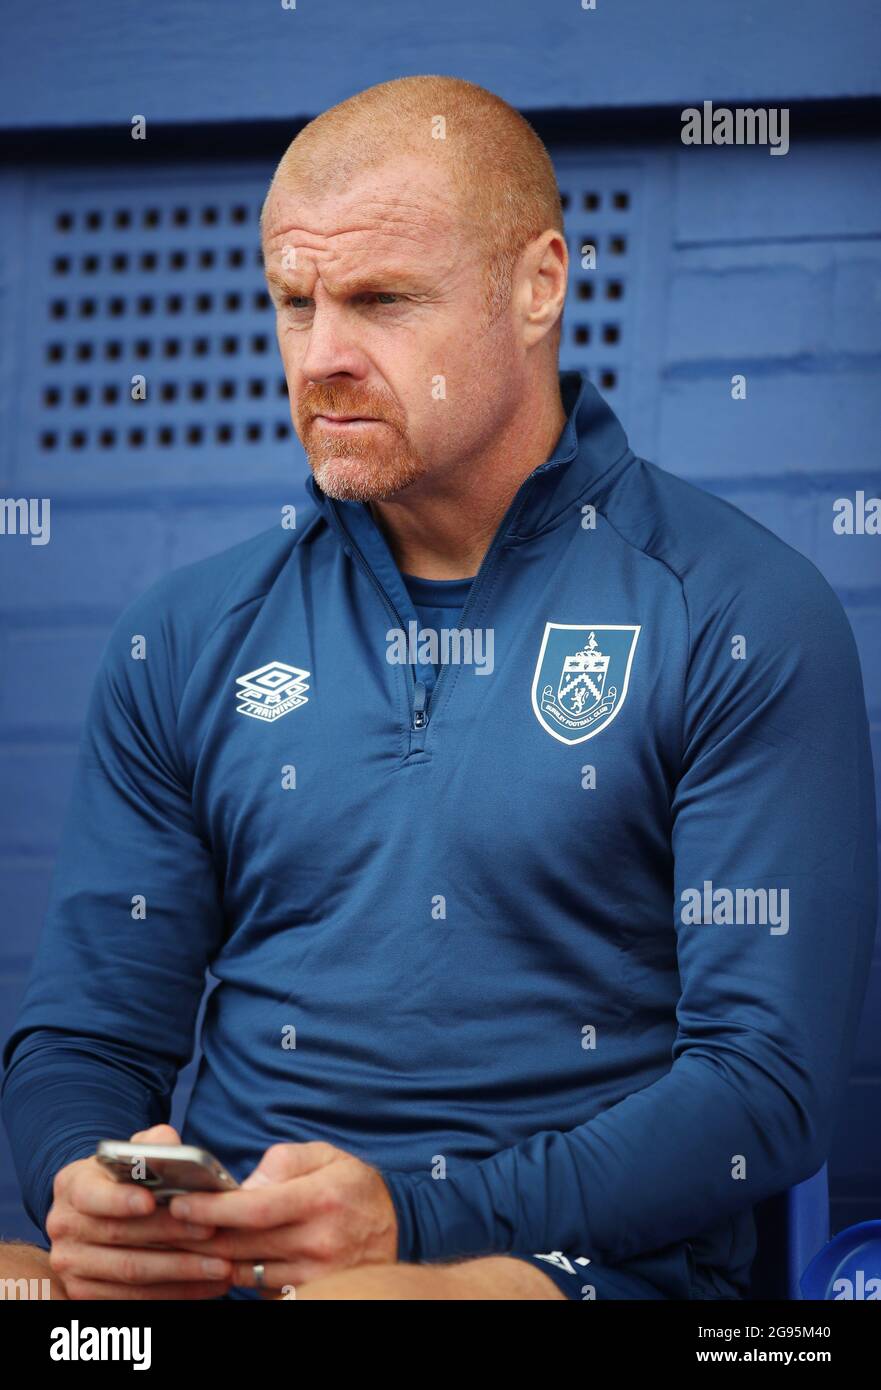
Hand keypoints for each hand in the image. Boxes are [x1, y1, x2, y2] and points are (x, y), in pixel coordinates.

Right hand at [46, 1124, 233, 1298]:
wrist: (96, 1218)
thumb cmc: (123, 1180)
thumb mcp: (131, 1155)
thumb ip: (151, 1144)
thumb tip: (168, 1143)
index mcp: (72, 1186)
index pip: (91, 1195)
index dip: (121, 1200)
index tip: (152, 1201)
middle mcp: (64, 1226)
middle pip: (120, 1236)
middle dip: (170, 1233)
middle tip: (211, 1231)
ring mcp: (71, 1265)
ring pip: (131, 1273)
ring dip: (181, 1271)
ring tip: (221, 1264)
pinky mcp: (85, 1295)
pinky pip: (135, 1299)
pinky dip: (176, 1293)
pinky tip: (208, 1284)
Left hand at [167, 1141, 397, 1293]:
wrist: (395, 1227)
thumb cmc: (351, 1186)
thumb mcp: (326, 1155)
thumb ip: (284, 1161)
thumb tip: (245, 1185)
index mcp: (322, 1199)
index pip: (255, 1209)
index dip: (213, 1209)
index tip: (181, 1205)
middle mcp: (320, 1242)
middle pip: (243, 1245)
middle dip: (201, 1235)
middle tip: (171, 1223)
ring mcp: (317, 1275)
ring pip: (247, 1272)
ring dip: (215, 1257)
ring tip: (190, 1240)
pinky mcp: (311, 1295)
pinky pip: (261, 1291)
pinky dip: (240, 1275)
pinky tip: (225, 1257)